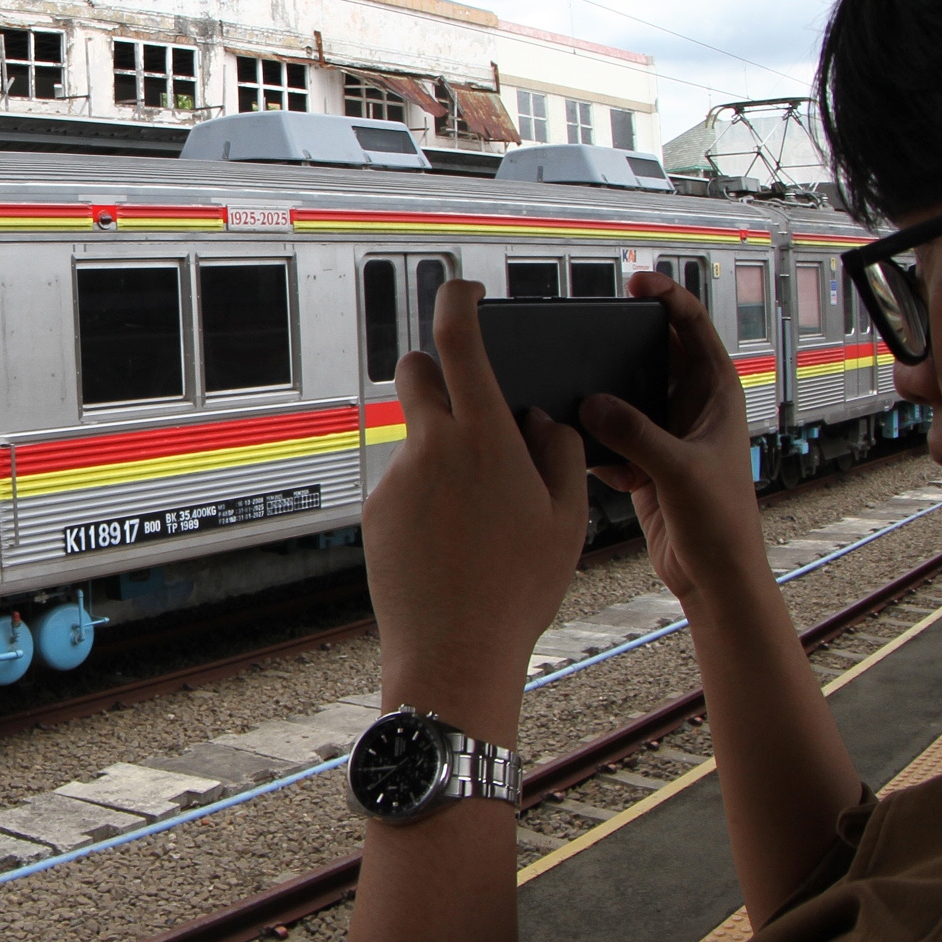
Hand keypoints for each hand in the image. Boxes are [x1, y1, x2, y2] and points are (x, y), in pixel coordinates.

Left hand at [363, 278, 589, 740]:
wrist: (454, 652)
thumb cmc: (518, 588)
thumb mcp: (566, 517)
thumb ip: (558, 450)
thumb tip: (539, 417)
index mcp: (484, 438)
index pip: (459, 342)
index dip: (458, 302)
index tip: (463, 288)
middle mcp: (431, 448)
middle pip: (416, 371)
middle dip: (436, 369)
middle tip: (468, 400)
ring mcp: (396, 479)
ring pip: (414, 436)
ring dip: (440, 448)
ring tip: (476, 512)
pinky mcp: (375, 510)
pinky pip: (403, 483)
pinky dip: (425, 495)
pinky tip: (450, 544)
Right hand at [581, 271, 767, 607]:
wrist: (715, 575)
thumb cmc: (721, 522)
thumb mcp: (678, 470)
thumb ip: (635, 433)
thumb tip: (593, 402)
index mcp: (718, 395)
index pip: (695, 329)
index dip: (669, 299)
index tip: (637, 282)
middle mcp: (694, 407)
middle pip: (657, 355)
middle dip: (626, 341)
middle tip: (592, 323)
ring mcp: (669, 433)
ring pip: (630, 396)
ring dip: (605, 395)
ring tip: (577, 385)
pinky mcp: (647, 462)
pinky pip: (612, 436)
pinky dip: (596, 440)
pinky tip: (583, 449)